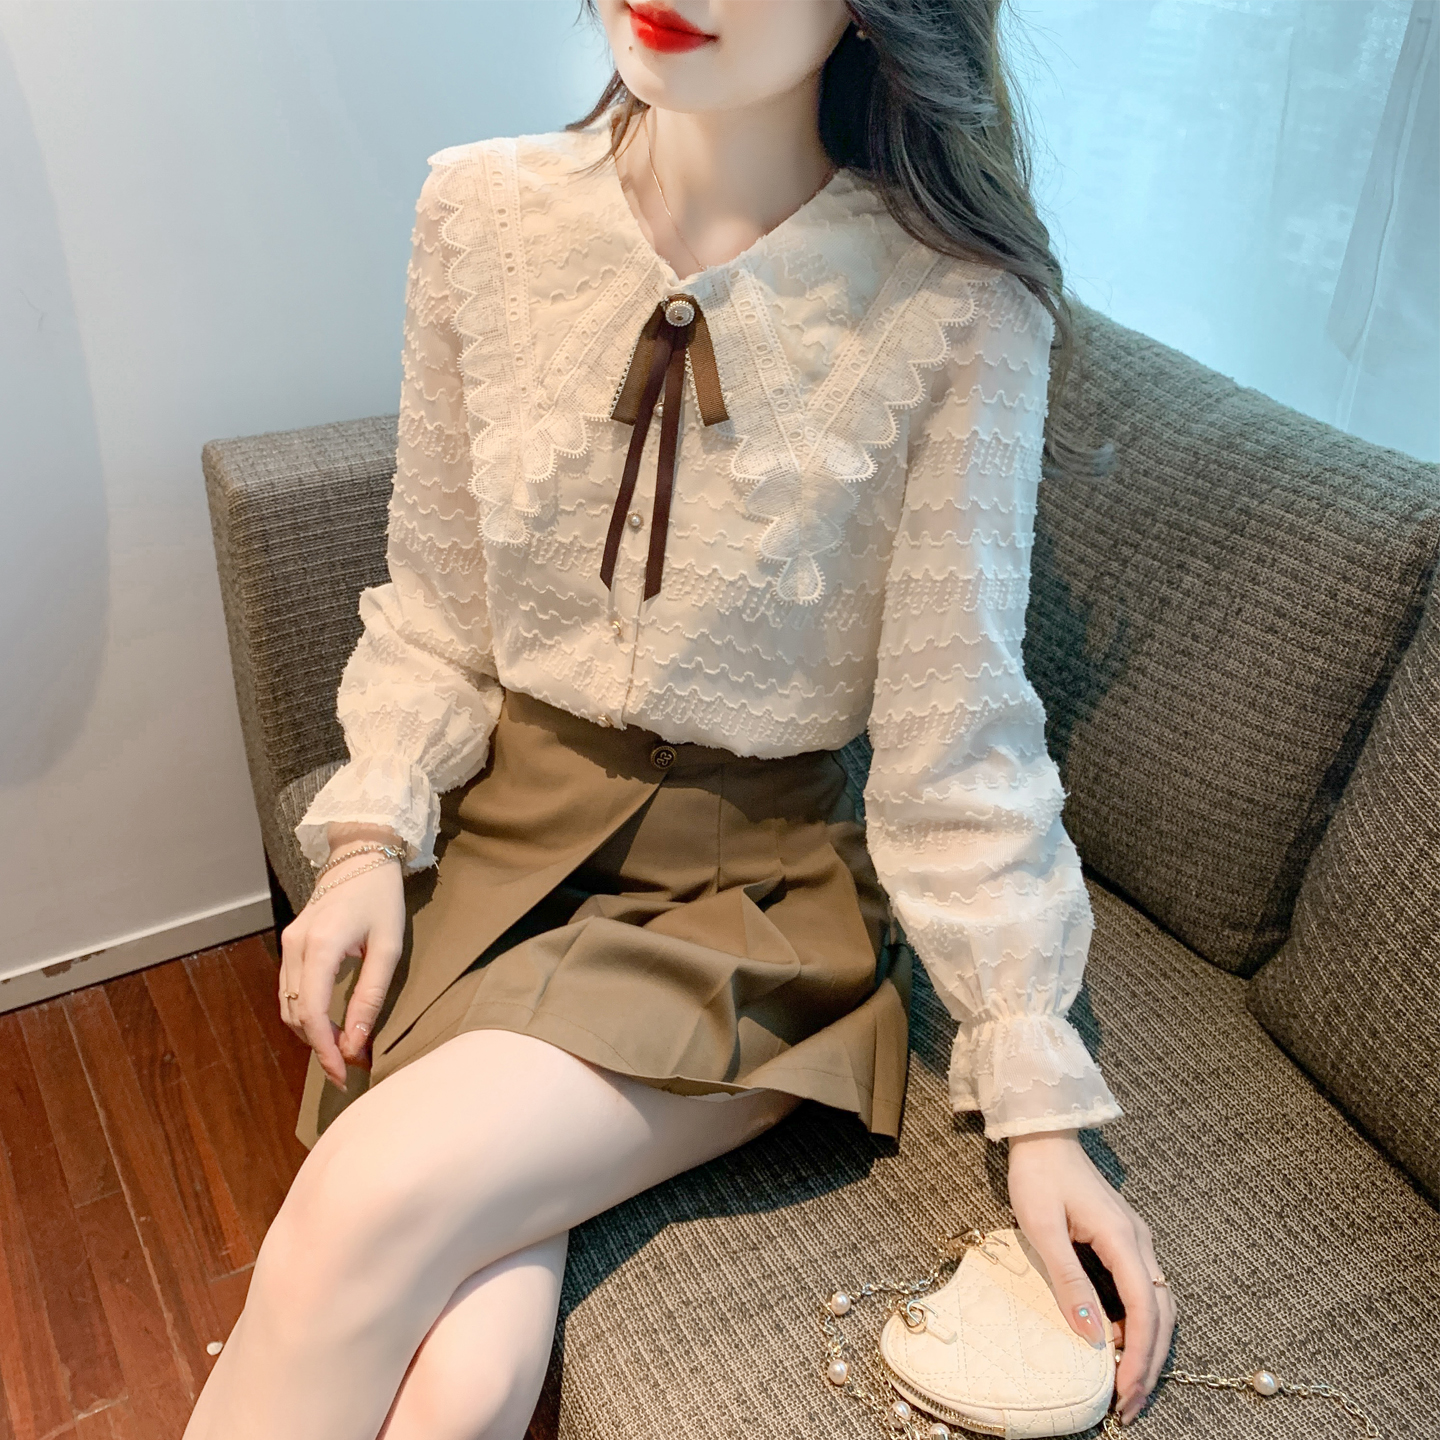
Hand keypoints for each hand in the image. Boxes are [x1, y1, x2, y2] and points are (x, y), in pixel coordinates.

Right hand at [278, 825, 406, 1088]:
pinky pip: (289, 989)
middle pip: (294, 1014)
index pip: (311, 1013)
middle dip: (318, 1045)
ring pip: (287, 1005)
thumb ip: (370, 996)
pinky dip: (306, 1012)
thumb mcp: (388, 947)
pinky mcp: (290, 942)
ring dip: (310, 1031)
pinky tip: (329, 1023)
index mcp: (320, 946)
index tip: (343, 1073)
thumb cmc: (381, 899)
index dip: (324, 1049)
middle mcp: (295, 946)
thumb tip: (355, 1043)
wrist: (361, 854)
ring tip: (342, 1048)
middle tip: (349, 1065)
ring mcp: (288, 943)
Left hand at [1006, 1128, 1175, 1426]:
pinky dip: (1137, 1325)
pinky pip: (1141, 1291)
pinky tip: (1116, 1345)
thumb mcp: (1043, 1228)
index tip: (1125, 1394)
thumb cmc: (1038, 1176)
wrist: (1042, 1135)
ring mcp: (1134, 1241)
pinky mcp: (1122, 1241)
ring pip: (1156, 1305)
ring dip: (1146, 1347)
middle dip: (1149, 1364)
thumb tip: (1091, 1336)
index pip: (1144, 1310)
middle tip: (1127, 1406)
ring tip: (1124, 1385)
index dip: (1139, 1357)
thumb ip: (1068, 1280)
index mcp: (1122, 1238)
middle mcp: (1138, 1242)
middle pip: (1160, 1315)